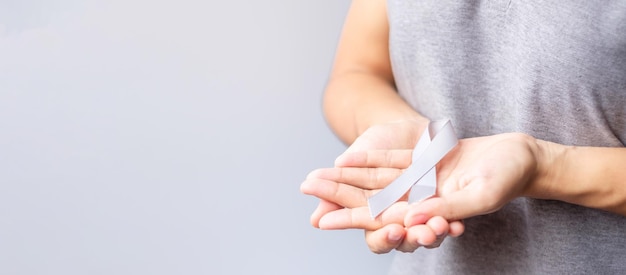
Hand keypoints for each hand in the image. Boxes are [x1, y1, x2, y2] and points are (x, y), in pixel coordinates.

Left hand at [306, 132, 541, 250]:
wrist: (521, 156)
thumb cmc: (508, 177)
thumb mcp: (480, 195)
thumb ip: (447, 207)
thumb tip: (410, 218)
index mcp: (429, 216)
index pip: (382, 222)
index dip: (351, 219)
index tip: (322, 220)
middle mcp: (418, 202)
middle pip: (370, 201)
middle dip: (337, 195)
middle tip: (304, 187)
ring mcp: (418, 181)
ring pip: (374, 181)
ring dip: (345, 178)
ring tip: (314, 175)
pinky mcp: (421, 162)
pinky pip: (388, 162)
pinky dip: (366, 161)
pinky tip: (343, 158)